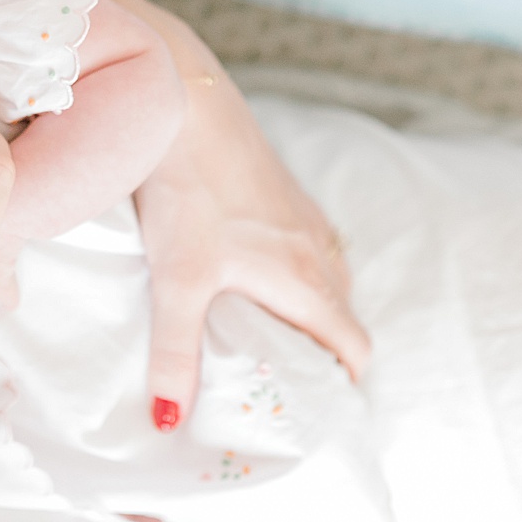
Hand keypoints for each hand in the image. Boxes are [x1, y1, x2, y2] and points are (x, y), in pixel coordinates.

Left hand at [117, 0, 369, 427]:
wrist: (182, 101)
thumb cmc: (189, 189)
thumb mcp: (177, 279)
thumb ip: (176, 353)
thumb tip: (168, 420)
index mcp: (306, 278)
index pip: (354, 345)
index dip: (344, 381)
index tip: (318, 404)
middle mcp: (317, 249)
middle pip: (343, 315)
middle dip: (325, 350)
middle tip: (284, 378)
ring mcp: (303, 216)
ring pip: (327, 277)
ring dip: (311, 308)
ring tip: (268, 332)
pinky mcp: (282, 191)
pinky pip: (308, 245)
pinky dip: (296, 271)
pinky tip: (252, 270)